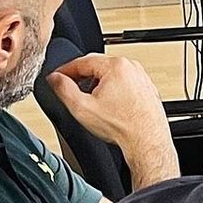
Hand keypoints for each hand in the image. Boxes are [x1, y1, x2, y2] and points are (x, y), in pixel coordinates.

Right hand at [47, 54, 176, 181]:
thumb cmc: (122, 127)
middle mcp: (132, 67)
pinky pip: (124, 83)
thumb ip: (63, 89)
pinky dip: (113, 90)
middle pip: (97, 66)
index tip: (56, 77)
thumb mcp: (82, 107)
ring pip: (111, 75)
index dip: (65, 70)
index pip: (82, 61)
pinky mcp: (147, 88)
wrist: (147, 141)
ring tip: (91, 101)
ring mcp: (142, 77)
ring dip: (97, 84)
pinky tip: (109, 106)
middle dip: (81, 77)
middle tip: (70, 89)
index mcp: (116, 66)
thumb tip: (55, 78)